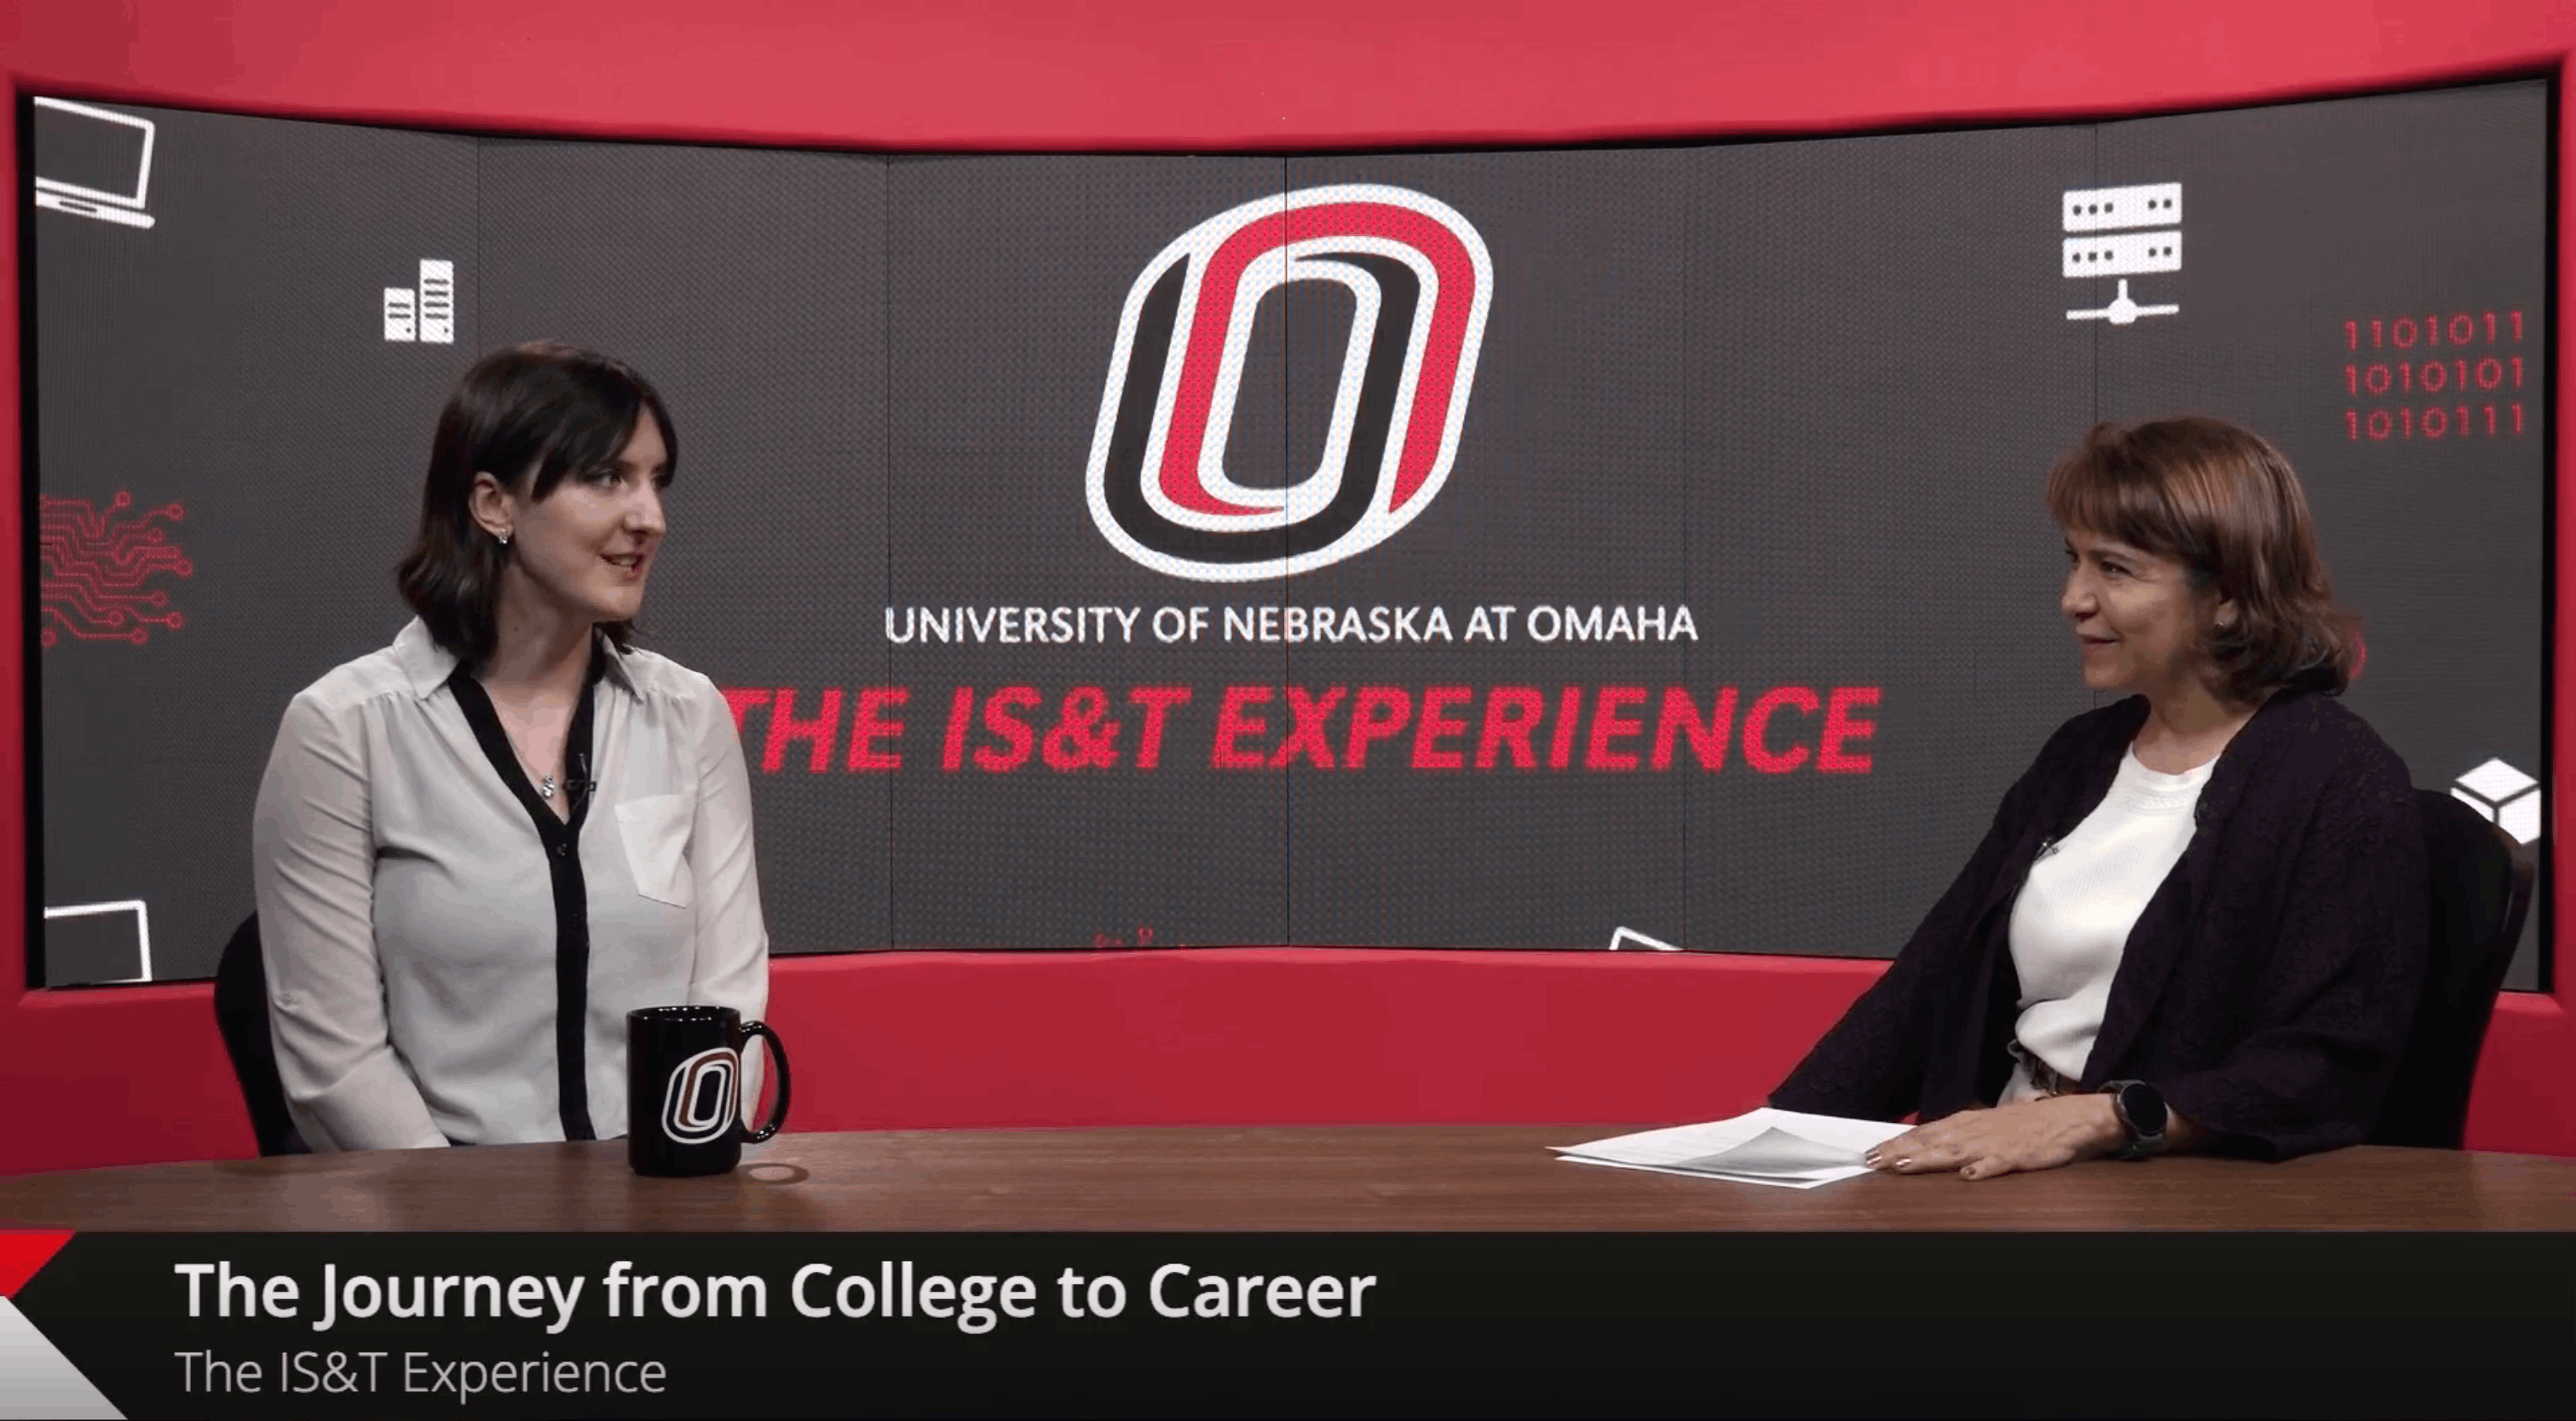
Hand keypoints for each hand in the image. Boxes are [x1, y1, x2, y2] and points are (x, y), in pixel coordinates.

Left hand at [1862, 1095, 2127, 1180]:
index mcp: (1967, 1122)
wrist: (2072, 1118)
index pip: (1924, 1132)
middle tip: (1872, 1161)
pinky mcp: (2020, 1155)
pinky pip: (1999, 1162)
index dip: (1897, 1143)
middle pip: (1931, 1141)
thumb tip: (1929, 1142)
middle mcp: (1976, 1130)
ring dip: (1928, 1158)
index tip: (1871, 1153)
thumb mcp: (1988, 1125)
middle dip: (1900, 1151)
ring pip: (1955, 1151)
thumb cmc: (2028, 1124)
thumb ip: (1960, 1134)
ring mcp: (1997, 1142)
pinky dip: (1983, 1168)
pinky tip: (1968, 1175)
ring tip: (1903, 1166)